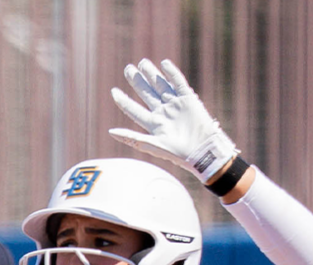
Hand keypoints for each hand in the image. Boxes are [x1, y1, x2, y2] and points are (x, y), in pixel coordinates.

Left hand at [107, 59, 238, 183]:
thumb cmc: (178, 153)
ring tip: (142, 62)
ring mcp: (175, 105)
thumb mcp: (152, 146)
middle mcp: (163, 113)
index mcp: (153, 124)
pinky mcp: (188, 100)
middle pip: (146, 93)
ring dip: (152, 74)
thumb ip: (131, 138)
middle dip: (137, 81)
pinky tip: (164, 63)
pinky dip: (172, 73)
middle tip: (128, 68)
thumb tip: (110, 132)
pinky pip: (179, 83)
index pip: (134, 110)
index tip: (114, 91)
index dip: (123, 101)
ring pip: (160, 85)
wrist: (202, 151)